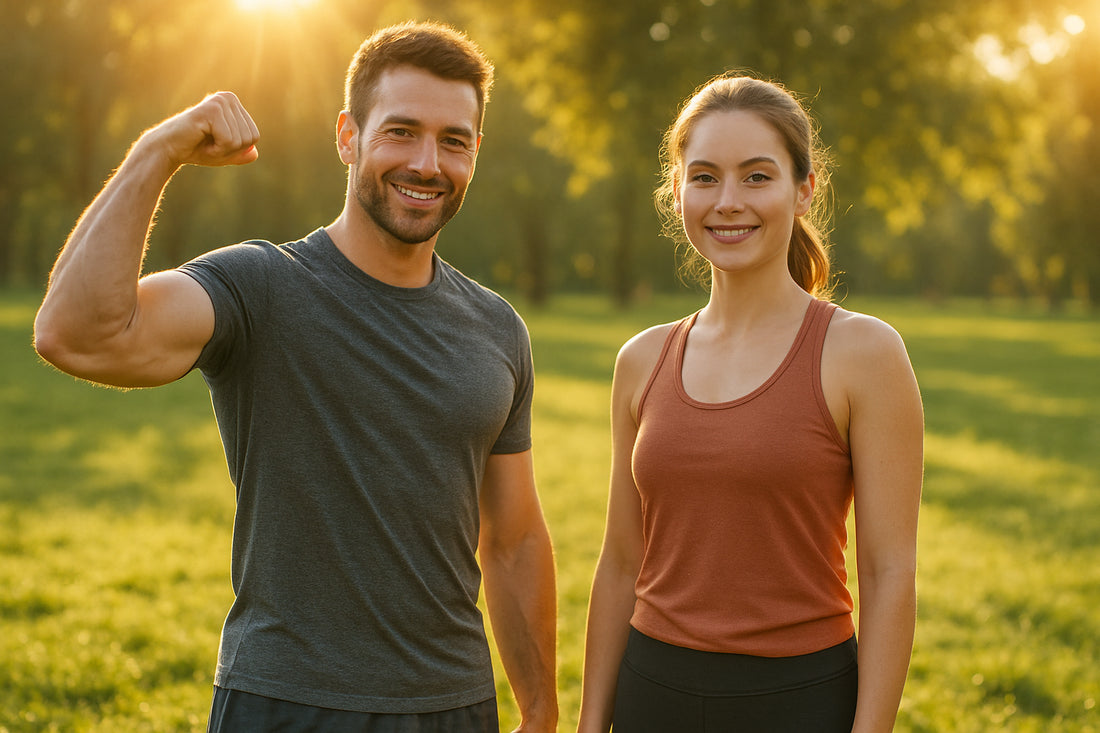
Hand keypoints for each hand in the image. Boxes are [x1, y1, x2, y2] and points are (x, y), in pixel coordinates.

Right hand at [144, 91, 259, 169]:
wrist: (168, 148)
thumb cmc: (196, 149)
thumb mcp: (225, 154)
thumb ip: (242, 154)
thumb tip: (255, 153)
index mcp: (234, 104)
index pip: (254, 136)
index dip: (237, 149)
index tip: (217, 144)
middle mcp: (229, 98)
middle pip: (249, 138)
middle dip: (230, 150)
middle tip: (209, 144)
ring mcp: (220, 101)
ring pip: (239, 141)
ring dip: (221, 150)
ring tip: (204, 142)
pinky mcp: (212, 110)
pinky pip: (228, 140)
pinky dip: (216, 149)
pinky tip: (200, 140)